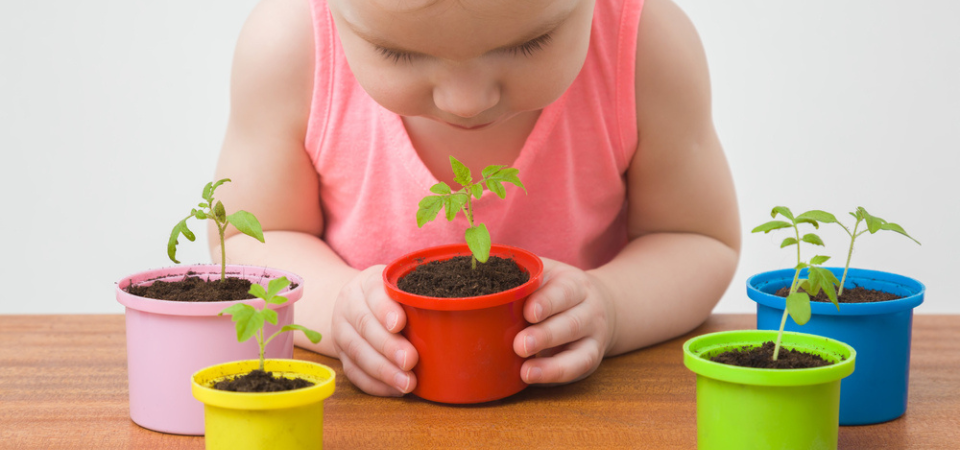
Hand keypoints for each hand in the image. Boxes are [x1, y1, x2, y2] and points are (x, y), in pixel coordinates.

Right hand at [331, 265, 418, 395]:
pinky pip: (354, 373)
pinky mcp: (342, 355)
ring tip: (406, 383)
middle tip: (410, 359)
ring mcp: (342, 331)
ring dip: (383, 371)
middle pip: (364, 324)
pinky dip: (375, 385)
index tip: (399, 324)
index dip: (385, 309)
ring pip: (357, 352)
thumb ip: (419, 294)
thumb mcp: (401, 286)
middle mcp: (350, 305)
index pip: (374, 292)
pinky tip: (395, 390)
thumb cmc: (390, 297)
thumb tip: (455, 307)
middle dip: (388, 345)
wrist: (354, 306)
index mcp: (367, 283)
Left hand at [514, 258, 616, 384]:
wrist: (601, 303)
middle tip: (519, 344)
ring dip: (550, 363)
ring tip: (525, 370)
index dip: (546, 302)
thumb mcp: (546, 275)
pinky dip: (555, 373)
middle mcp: (588, 309)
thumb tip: (478, 263)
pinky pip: (577, 366)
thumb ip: (522, 275)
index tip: (528, 313)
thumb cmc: (557, 289)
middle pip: (571, 322)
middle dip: (545, 335)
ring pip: (577, 349)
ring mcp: (592, 334)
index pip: (564, 292)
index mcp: (574, 284)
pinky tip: (532, 376)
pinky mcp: (591, 355)